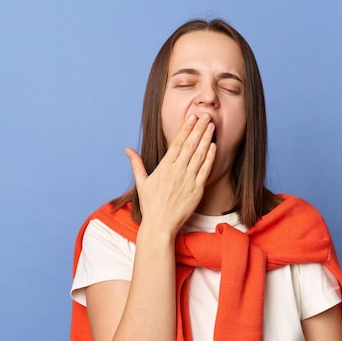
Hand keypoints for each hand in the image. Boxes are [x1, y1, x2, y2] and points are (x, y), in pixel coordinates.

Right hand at [125, 114, 216, 234]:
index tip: (192, 117)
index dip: (186, 128)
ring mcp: (188, 180)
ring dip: (206, 139)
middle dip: (199, 128)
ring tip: (212, 126)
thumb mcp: (141, 183)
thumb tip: (127, 150)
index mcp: (164, 167)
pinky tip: (214, 146)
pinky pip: (205, 170)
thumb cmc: (150, 205)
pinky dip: (210, 157)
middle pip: (190, 145)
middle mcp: (177, 171)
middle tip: (206, 115)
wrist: (160, 225)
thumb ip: (136, 164)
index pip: (177, 143)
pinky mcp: (197, 190)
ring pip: (199, 155)